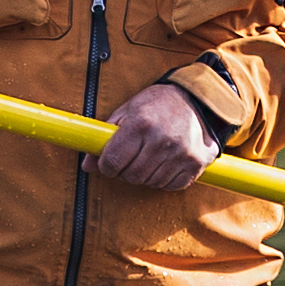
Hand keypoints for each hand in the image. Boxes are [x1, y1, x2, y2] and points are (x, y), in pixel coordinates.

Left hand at [88, 79, 222, 190]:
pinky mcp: (195, 163)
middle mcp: (162, 140)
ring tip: (149, 157)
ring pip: (150, 182)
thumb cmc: (158, 104)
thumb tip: (87, 165)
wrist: (197, 100)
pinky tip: (165, 163)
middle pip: (131, 176)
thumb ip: (106, 137)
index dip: (106, 166)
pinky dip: (164, 179)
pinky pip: (171, 185)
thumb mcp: (128, 110)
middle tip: (130, 159)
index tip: (109, 163)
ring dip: (145, 175)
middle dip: (125, 172)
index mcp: (141, 124)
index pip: (113, 161)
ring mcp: (181, 153)